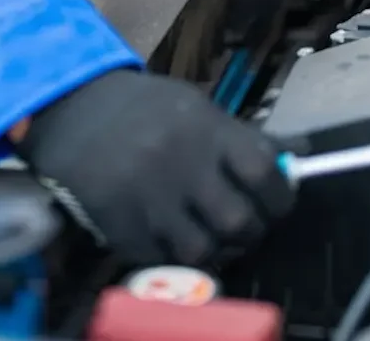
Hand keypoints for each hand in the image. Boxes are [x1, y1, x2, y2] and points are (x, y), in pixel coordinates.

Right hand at [14, 68, 295, 267]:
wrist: (73, 110)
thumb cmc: (145, 109)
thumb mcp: (196, 107)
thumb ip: (241, 137)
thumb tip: (295, 159)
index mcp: (206, 129)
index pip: (264, 172)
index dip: (279, 196)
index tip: (276, 203)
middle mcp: (181, 165)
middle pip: (239, 221)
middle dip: (251, 232)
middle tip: (245, 228)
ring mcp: (149, 199)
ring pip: (203, 251)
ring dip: (215, 251)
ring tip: (212, 238)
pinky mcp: (122, 226)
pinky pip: (163, 260)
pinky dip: (176, 256)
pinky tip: (174, 238)